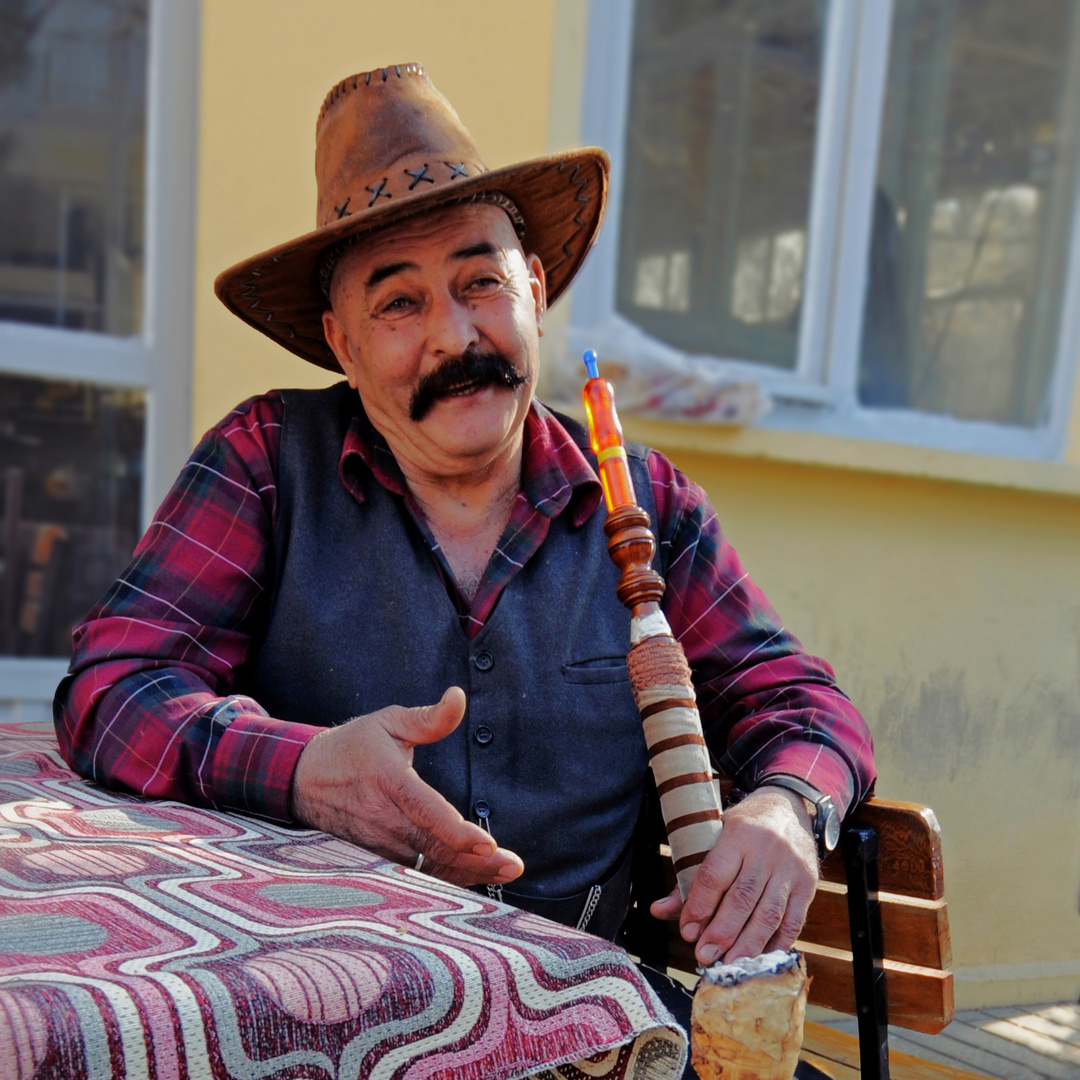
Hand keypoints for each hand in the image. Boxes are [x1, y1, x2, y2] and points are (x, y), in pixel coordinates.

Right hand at [291, 686, 523, 887]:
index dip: (456, 831)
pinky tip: (473, 878)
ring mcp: (377, 841)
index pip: (425, 811)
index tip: (488, 844)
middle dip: (475, 862)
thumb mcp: (388, 722)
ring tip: (504, 874)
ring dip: (465, 874)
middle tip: (513, 866)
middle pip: (433, 848)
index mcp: (387, 780)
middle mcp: (381, 817)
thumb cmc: (352, 746)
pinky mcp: (376, 855)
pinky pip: (414, 873)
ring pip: (426, 866)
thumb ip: (429, 718)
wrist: (302, 779)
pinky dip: (444, 879)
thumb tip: (459, 697)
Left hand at [649, 786, 818, 963]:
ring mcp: (790, 868)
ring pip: (769, 913)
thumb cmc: (743, 829)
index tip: (687, 931)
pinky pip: (793, 920)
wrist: (788, 808)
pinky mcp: (808, 885)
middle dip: (722, 933)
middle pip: (742, 898)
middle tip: (704, 956)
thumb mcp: (713, 838)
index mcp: (737, 835)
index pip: (714, 874)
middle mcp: (766, 850)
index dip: (699, 906)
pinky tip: (760, 958)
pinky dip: (776, 943)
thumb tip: (658, 911)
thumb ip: (689, 877)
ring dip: (748, 944)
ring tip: (730, 965)